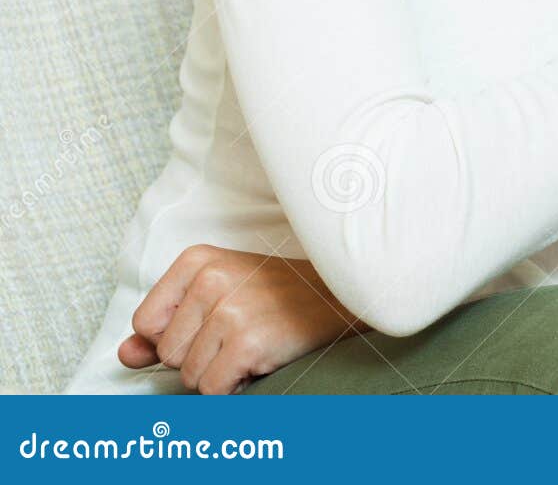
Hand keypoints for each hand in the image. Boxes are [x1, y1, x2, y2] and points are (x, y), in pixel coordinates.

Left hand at [117, 244, 364, 394]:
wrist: (339, 297)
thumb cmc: (277, 296)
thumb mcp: (218, 294)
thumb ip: (166, 324)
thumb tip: (125, 354)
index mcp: (197, 259)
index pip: (146, 323)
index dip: (174, 336)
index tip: (209, 324)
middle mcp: (211, 278)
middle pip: (167, 352)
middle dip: (198, 357)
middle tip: (240, 332)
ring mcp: (230, 310)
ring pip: (189, 376)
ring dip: (218, 373)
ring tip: (252, 343)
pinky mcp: (248, 342)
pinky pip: (212, 390)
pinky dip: (234, 386)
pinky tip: (260, 359)